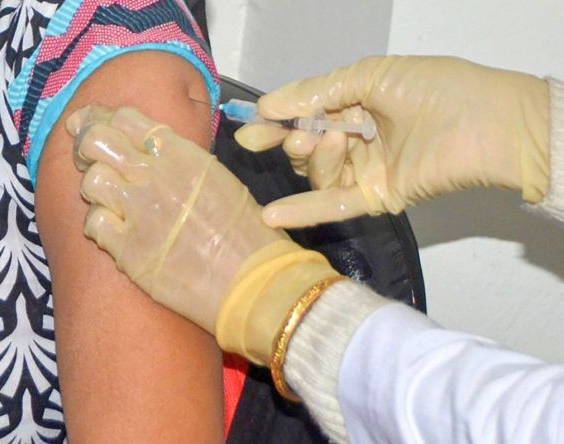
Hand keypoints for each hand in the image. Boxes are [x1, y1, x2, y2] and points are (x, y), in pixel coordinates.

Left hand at [66, 106, 286, 334]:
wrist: (252, 281)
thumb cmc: (246, 232)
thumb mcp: (219, 179)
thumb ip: (182, 161)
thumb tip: (154, 154)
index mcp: (182, 154)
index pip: (126, 119)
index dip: (101, 118)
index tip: (89, 123)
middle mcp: (155, 176)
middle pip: (96, 140)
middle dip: (85, 144)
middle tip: (86, 156)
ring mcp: (139, 211)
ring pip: (90, 181)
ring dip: (95, 187)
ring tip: (107, 199)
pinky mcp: (127, 249)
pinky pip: (93, 223)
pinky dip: (99, 225)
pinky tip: (113, 231)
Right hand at [236, 56, 549, 227]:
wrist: (488, 124)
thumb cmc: (435, 89)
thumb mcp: (370, 76)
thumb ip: (318, 92)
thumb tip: (268, 105)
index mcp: (357, 104)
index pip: (306, 115)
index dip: (277, 121)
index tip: (250, 128)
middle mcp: (357, 139)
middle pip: (306, 147)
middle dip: (292, 139)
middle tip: (291, 135)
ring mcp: (366, 171)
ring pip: (318, 173)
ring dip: (314, 158)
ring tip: (330, 139)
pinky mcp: (377, 197)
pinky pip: (334, 205)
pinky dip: (303, 210)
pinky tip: (271, 214)